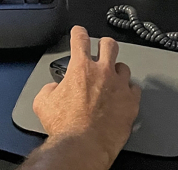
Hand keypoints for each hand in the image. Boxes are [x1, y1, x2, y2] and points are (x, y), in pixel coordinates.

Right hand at [32, 27, 140, 169]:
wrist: (83, 146)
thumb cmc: (65, 127)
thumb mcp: (43, 103)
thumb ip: (49, 89)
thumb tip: (53, 88)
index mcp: (81, 68)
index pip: (80, 40)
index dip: (78, 32)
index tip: (79, 31)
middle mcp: (103, 72)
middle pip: (109, 45)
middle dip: (105, 44)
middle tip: (102, 47)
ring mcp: (119, 85)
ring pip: (123, 67)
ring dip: (117, 71)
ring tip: (112, 79)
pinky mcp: (131, 101)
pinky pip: (134, 88)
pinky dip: (128, 90)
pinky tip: (124, 95)